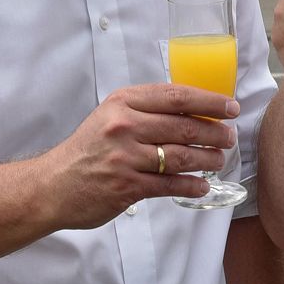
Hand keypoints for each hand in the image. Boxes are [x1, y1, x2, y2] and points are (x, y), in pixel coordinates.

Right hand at [39, 83, 239, 228]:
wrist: (52, 185)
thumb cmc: (88, 149)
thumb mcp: (111, 116)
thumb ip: (146, 110)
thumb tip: (194, 109)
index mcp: (123, 102)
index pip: (176, 96)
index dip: (209, 101)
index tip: (230, 107)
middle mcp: (124, 126)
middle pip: (184, 127)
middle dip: (215, 133)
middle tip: (229, 137)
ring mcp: (126, 157)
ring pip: (182, 157)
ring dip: (208, 159)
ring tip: (219, 160)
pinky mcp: (127, 186)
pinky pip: (170, 185)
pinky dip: (191, 185)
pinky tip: (202, 185)